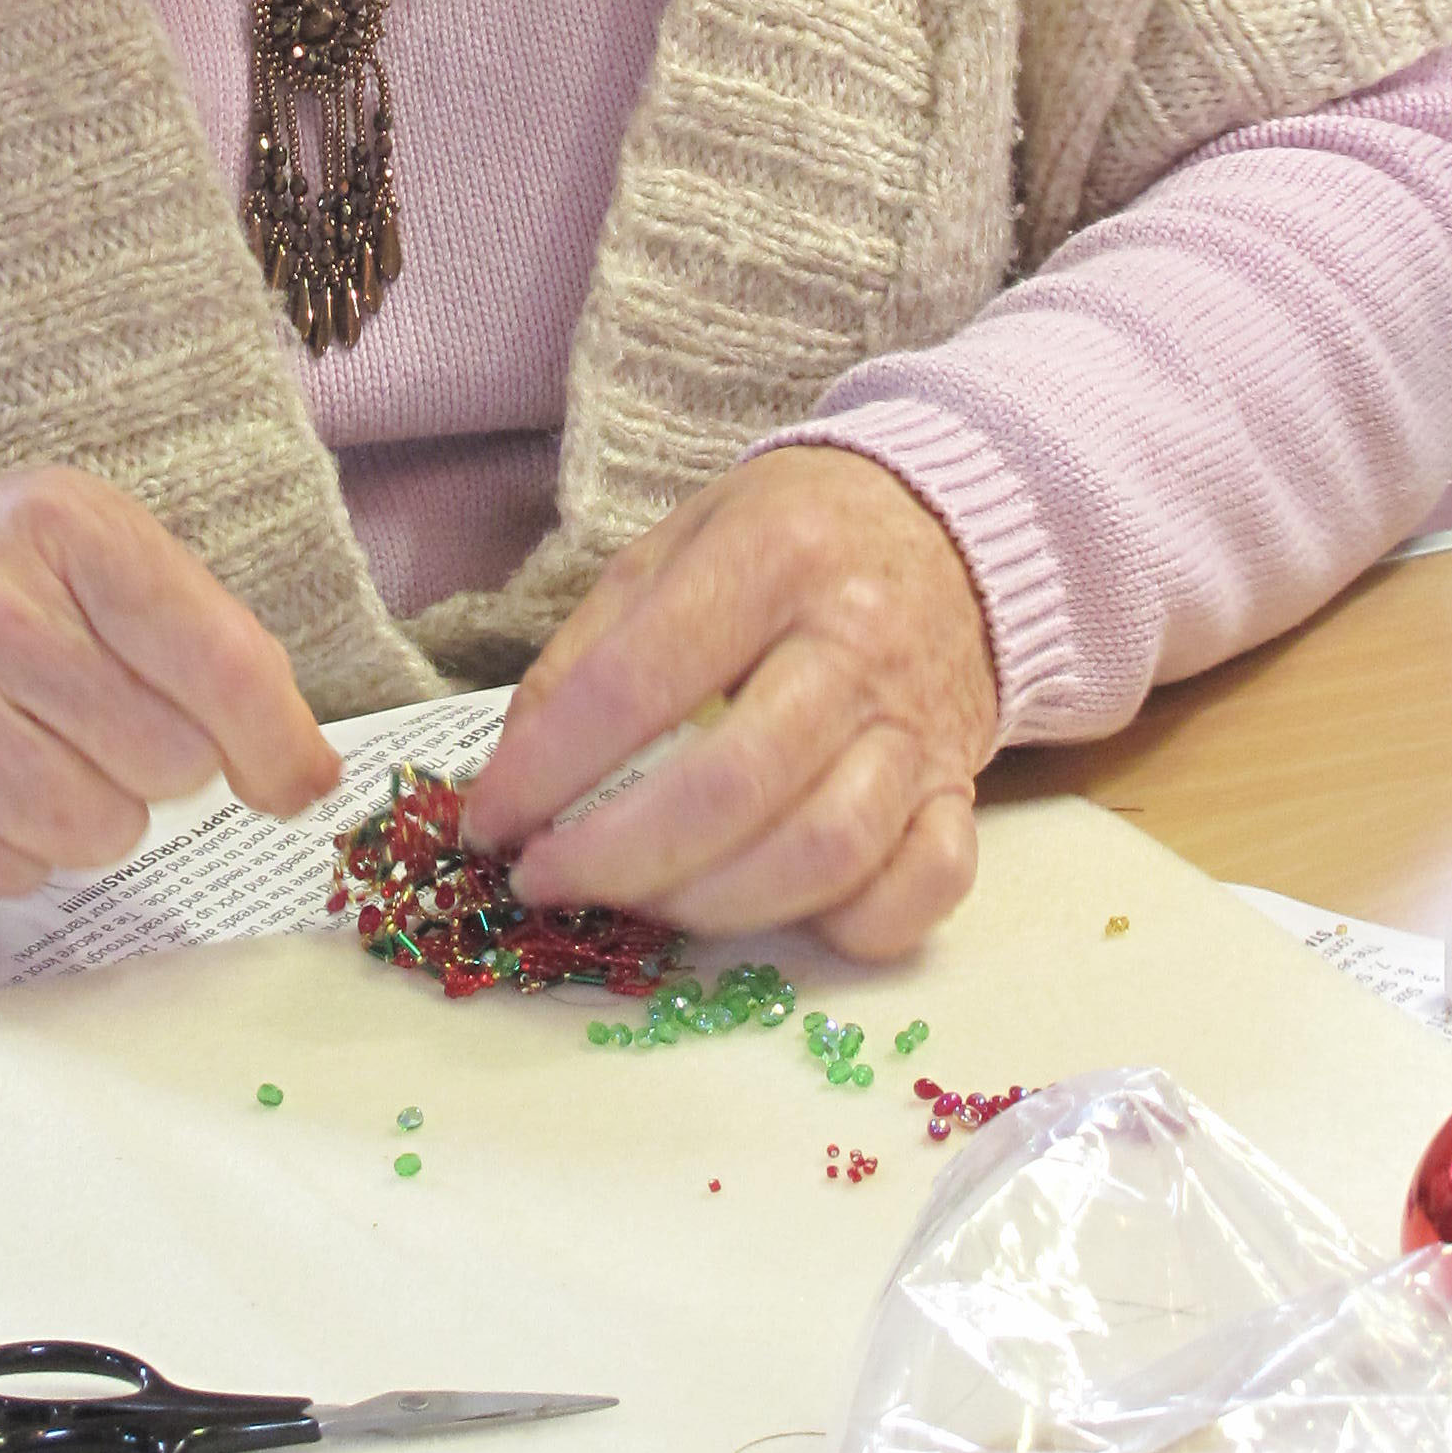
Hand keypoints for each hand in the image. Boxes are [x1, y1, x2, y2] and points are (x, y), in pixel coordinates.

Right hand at [0, 470, 338, 895]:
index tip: (295, 780)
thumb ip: (214, 645)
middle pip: (167, 759)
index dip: (276, 741)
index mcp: (64, 528)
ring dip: (97, 812)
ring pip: (95, 829)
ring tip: (45, 753)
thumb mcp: (100, 552)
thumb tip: (307, 775)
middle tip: (103, 720)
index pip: (218, 662)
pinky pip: (15, 872)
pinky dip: (21, 847)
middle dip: (163, 760)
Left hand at [457, 448, 998, 957]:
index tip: (489, 823)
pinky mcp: (962, 789)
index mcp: (771, 558)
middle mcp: (856, 641)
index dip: (547, 771)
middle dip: (615, 859)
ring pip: (823, 854)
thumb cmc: (783, 542)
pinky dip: (847, 926)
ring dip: (710, 906)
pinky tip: (772, 909)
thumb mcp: (669, 551)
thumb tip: (512, 778)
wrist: (944, 527)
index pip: (637, 685)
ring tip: (640, 900)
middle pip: (731, 788)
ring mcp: (919, 724)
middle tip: (547, 880)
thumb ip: (586, 655)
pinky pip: (923, 890)